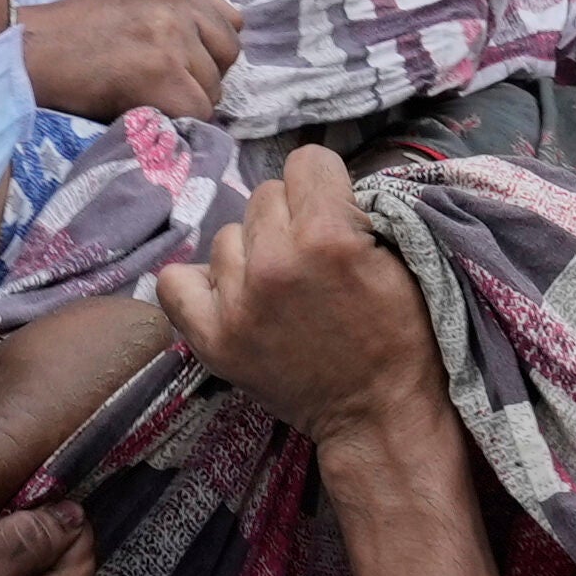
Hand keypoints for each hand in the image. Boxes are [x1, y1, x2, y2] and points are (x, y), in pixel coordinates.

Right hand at [23, 0, 243, 127]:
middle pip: (228, 52)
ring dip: (187, 101)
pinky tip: (144, 109)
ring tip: (145, 95)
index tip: (178, 63)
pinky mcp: (163, 71)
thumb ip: (176, 10)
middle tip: (162, 84)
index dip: (206, 50)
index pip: (227, 21)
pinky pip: (198, 111)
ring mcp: (170, 33)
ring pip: (214, 86)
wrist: (28, 55)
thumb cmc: (72, 36)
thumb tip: (224, 38)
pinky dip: (176, 121)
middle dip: (203, 75)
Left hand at [159, 146, 440, 446]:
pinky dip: (199, 285)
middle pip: (264, 195)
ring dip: (252, 253)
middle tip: (311, 261)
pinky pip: (174, 282)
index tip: (336, 216)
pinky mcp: (211, 338)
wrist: (378, 414)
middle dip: (290, 219)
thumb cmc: (401, 335)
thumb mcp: (401, 258)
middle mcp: (274, 262)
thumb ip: (357, 211)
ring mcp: (237, 302)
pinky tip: (230, 296)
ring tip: (280, 289)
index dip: (325, 187)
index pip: (306, 161)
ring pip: (227, 235)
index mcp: (327, 237)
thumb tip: (319, 182)